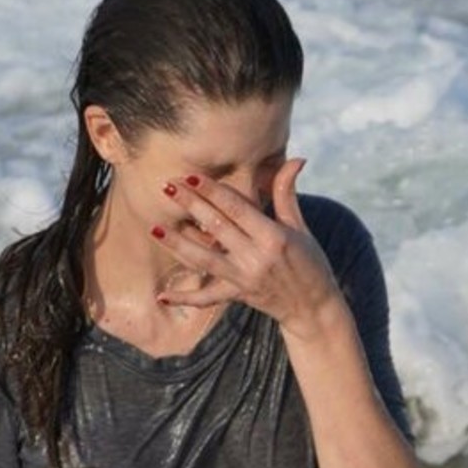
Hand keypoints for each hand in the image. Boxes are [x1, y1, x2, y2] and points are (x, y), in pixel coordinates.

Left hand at [157, 160, 341, 334]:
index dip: (213, 191)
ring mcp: (244, 278)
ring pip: (204, 259)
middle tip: (167, 187)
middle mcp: (256, 258)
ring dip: (178, 244)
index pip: (237, 209)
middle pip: (216, 228)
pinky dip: (185, 299)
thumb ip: (287, 194)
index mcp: (273, 237)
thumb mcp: (300, 227)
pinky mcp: (237, 295)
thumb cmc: (310, 262)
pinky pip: (207, 298)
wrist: (313, 308)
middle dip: (190, 206)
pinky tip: (161, 296)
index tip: (193, 176)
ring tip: (154, 228)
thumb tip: (296, 160)